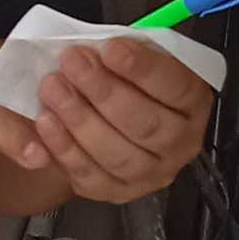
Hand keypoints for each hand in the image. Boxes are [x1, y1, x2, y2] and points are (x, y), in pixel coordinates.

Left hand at [31, 35, 215, 204]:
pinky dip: (64, 147)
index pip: (175, 86)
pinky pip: (90, 174)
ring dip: (80, 118)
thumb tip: (96, 48)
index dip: (142, 68)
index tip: (110, 48)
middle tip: (72, 64)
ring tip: (53, 88)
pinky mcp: (117, 191)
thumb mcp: (132, 57)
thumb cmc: (121, 81)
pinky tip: (46, 121)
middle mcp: (179, 142)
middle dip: (104, 92)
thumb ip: (122, 52)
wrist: (102, 118)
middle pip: (145, 124)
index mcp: (192, 102)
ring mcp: (150, 173)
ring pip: (116, 153)